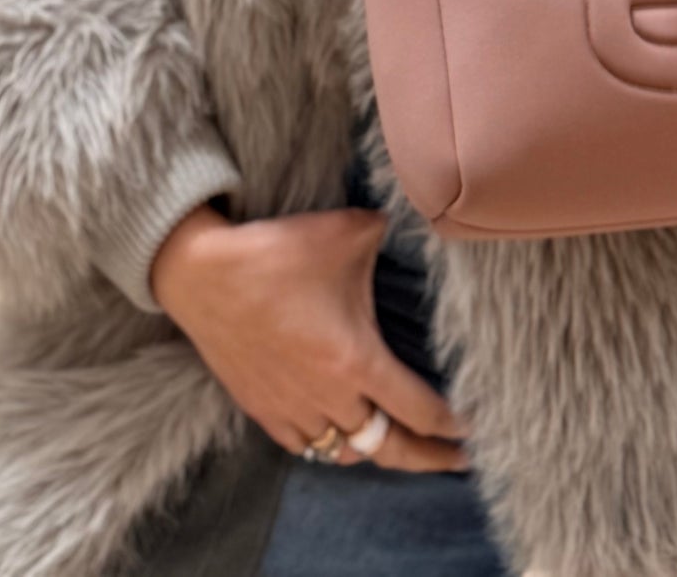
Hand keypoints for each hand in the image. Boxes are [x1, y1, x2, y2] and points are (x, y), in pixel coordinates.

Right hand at [152, 205, 466, 471]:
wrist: (202, 275)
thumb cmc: (275, 253)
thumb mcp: (346, 231)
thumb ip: (388, 231)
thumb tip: (415, 213)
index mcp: (356, 360)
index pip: (419, 410)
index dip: (452, 425)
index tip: (474, 428)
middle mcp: (329, 396)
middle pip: (389, 448)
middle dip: (429, 458)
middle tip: (456, 462)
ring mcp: (293, 409)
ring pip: (346, 452)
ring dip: (378, 451)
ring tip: (402, 445)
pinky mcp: (263, 410)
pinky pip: (307, 447)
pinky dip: (331, 447)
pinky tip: (343, 437)